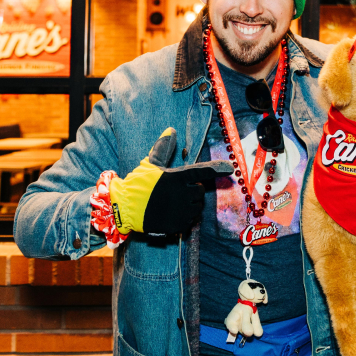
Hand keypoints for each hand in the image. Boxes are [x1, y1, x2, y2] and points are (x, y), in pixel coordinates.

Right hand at [110, 129, 231, 234]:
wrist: (125, 208)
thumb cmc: (138, 183)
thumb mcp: (150, 163)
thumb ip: (164, 148)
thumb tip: (171, 130)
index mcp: (178, 177)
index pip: (203, 171)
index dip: (217, 169)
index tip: (230, 168)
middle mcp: (183, 193)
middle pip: (200, 190)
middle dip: (193, 189)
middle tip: (178, 190)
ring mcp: (182, 210)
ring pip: (197, 206)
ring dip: (190, 203)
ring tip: (173, 202)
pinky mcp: (179, 225)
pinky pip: (191, 220)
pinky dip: (185, 217)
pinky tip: (173, 213)